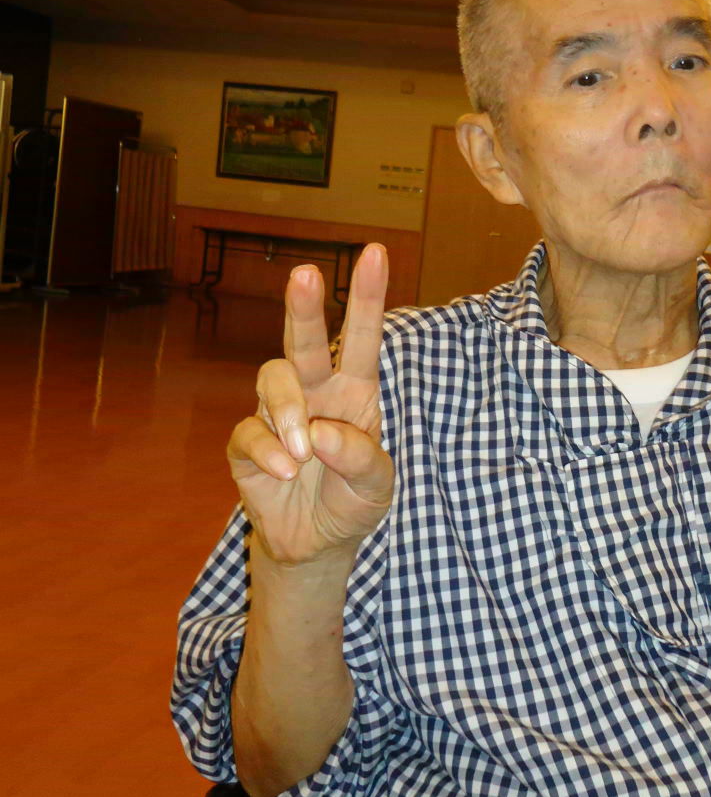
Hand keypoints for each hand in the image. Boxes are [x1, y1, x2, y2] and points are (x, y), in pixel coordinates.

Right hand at [227, 244, 394, 564]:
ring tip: (304, 456)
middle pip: (305, 339)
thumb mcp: (377, 487)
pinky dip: (269, 452)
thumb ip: (361, 458)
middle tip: (306, 273)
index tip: (375, 251)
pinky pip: (249, 432)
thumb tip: (323, 432)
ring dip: (288, 411)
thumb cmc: (353, 501)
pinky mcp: (247, 444)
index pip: (362, 336)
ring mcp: (277, 414)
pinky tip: (287, 473)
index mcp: (355, 391)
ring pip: (272, 377)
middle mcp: (315, 391)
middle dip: (304, 306)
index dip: (368, 295)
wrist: (316, 544)